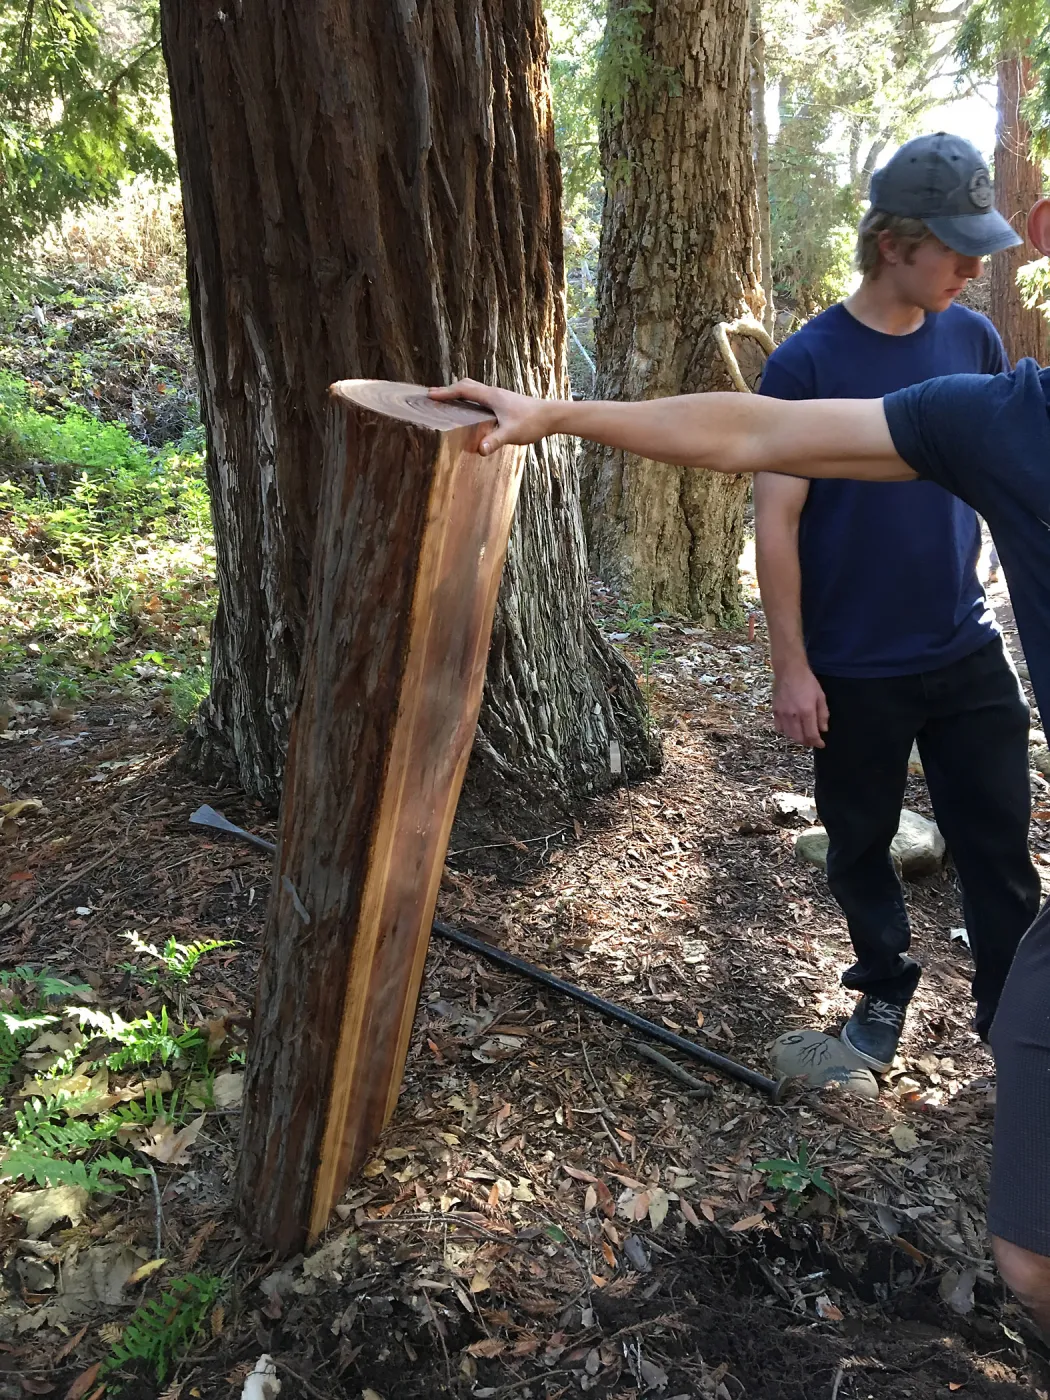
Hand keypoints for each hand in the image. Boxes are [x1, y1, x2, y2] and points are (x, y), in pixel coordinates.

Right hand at [429, 378, 554, 454]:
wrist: (551, 416)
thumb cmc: (532, 422)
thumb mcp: (512, 433)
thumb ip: (495, 441)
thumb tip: (480, 450)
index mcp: (491, 396)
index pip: (463, 390)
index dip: (446, 392)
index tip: (430, 395)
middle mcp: (494, 393)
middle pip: (466, 385)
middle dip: (449, 390)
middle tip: (434, 396)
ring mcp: (499, 397)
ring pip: (474, 390)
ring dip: (459, 393)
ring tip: (447, 401)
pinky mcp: (504, 402)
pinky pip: (481, 396)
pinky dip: (470, 399)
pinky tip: (469, 410)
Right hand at [772, 664, 828, 747]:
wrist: (789, 670)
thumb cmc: (807, 681)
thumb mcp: (820, 696)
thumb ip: (823, 714)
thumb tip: (823, 729)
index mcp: (806, 711)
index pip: (811, 734)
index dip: (817, 742)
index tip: (821, 744)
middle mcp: (793, 715)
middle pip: (799, 738)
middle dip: (807, 742)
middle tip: (812, 740)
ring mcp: (782, 713)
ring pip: (789, 735)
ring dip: (797, 737)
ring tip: (803, 734)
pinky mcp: (775, 710)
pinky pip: (779, 727)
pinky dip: (786, 731)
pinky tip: (791, 727)